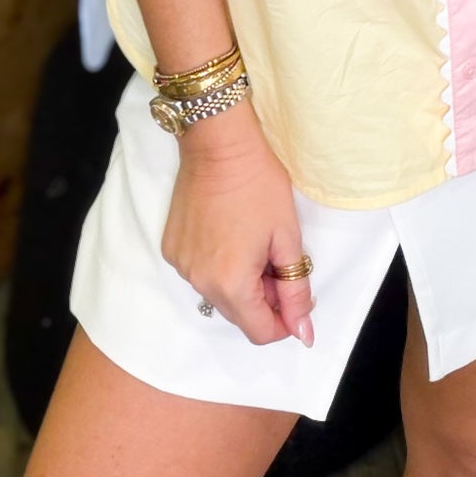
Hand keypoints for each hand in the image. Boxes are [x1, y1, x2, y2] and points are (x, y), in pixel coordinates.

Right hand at [160, 100, 315, 346]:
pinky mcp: (172, 248)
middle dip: (264, 299)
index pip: (259, 332)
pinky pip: (200, 273)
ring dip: (241, 282)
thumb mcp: (287, 236)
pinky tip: (231, 234)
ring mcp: (181, 265)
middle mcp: (199, 282)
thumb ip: (296, 289)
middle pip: (238, 314)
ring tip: (255, 243)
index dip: (285, 322)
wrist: (219, 144)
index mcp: (231, 283)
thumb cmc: (259, 184)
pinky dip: (219, 265)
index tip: (297, 297)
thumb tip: (303, 332)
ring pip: (219, 294)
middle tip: (279, 262)